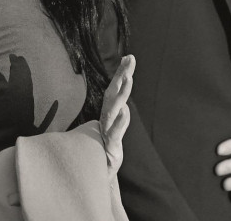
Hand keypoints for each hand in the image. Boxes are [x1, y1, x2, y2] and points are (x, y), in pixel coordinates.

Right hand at [100, 54, 134, 178]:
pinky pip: (115, 132)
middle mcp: (106, 118)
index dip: (121, 72)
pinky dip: (120, 121)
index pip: (115, 88)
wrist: (100, 174)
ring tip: (129, 78)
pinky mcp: (110, 145)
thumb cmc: (107, 147)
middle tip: (130, 59)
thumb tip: (124, 96)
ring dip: (121, 93)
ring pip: (114, 109)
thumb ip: (120, 112)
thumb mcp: (116, 126)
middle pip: (113, 93)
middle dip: (122, 75)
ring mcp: (107, 130)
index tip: (129, 56)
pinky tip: (125, 110)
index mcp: (109, 112)